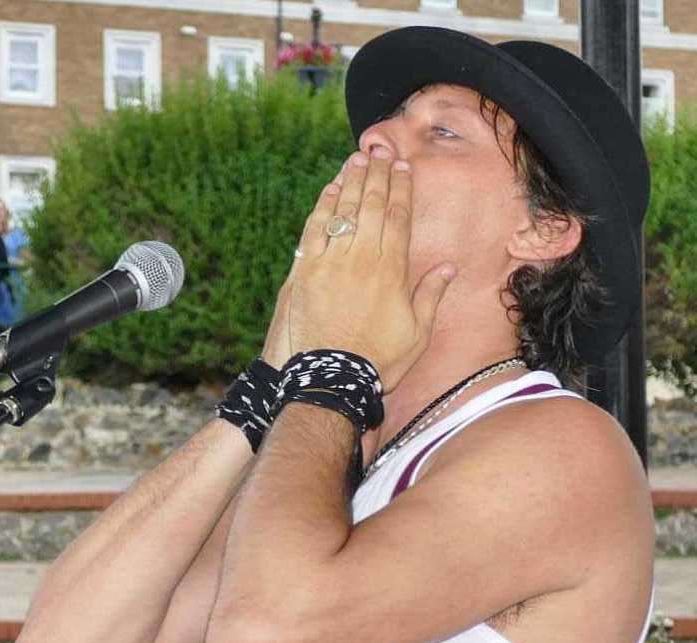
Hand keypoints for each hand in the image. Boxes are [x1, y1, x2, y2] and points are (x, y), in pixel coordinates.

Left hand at [284, 148, 454, 391]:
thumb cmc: (378, 360)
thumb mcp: (417, 331)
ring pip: (343, 212)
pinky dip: (322, 207)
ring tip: (356, 160)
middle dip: (377, 175)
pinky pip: (315, 231)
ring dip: (350, 183)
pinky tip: (328, 191)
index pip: (398, 218)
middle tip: (379, 152)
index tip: (403, 168)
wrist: (332, 378)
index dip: (401, 189)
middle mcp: (363, 260)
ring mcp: (331, 264)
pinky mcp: (305, 272)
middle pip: (371, 206)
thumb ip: (431, 295)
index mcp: (393, 270)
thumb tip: (449, 269)